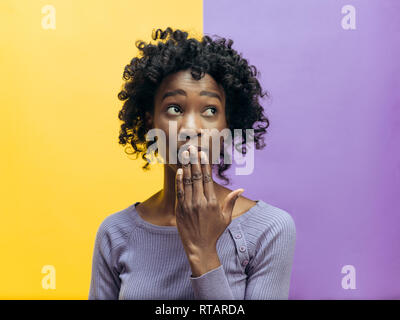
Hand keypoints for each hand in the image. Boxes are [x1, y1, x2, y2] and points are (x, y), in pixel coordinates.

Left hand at [175, 145, 243, 261]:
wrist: (199, 247)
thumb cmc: (214, 232)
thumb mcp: (226, 218)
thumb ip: (231, 201)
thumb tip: (241, 189)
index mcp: (212, 202)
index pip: (207, 178)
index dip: (204, 164)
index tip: (203, 153)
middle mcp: (200, 202)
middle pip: (196, 176)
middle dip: (194, 161)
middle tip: (192, 148)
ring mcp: (189, 205)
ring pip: (187, 181)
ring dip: (186, 166)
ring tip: (185, 154)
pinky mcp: (180, 210)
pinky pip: (179, 191)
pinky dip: (179, 180)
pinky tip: (180, 170)